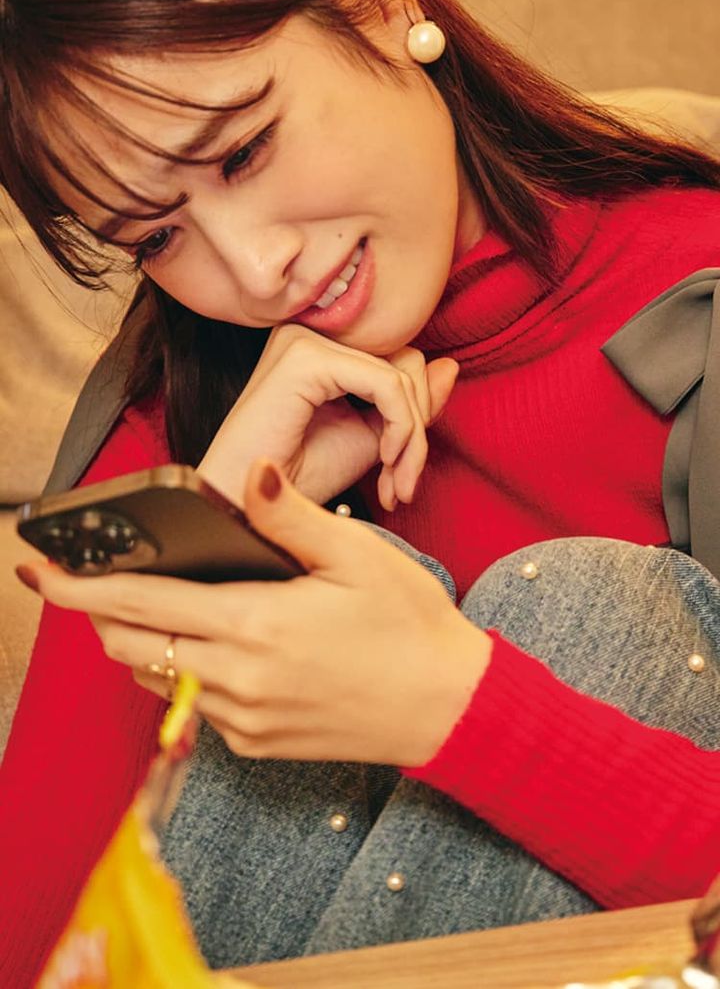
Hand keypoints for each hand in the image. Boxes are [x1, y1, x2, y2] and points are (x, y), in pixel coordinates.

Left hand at [17, 461, 489, 767]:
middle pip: (130, 645)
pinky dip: (185, 671)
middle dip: (99, 613)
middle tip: (94, 580)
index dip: (79, 588)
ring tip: (158, 605)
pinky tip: (219, 645)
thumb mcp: (357, 555)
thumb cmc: (408, 624)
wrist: (448, 709)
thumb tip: (248, 473)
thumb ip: (289, 516)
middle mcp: (237, 680)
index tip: (39, 570)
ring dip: (142, 641)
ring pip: (158, 677)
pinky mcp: (254, 744)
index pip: (141, 603)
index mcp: (256, 624)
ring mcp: (242, 720)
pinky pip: (193, 705)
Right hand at [197, 323, 457, 510]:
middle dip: (417, 428)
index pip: (399, 359)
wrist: (250, 509)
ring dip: (412, 435)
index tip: (404, 474)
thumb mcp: (370, 438)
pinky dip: (400, 426)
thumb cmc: (299, 478)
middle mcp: (311, 333)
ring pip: (403, 373)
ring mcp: (306, 339)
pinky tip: (384, 461)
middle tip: (404, 483)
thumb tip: (451, 365)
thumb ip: (408, 405)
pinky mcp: (307, 357)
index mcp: (322, 346)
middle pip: (407, 361)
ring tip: (397, 482)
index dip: (416, 416)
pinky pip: (386, 384)